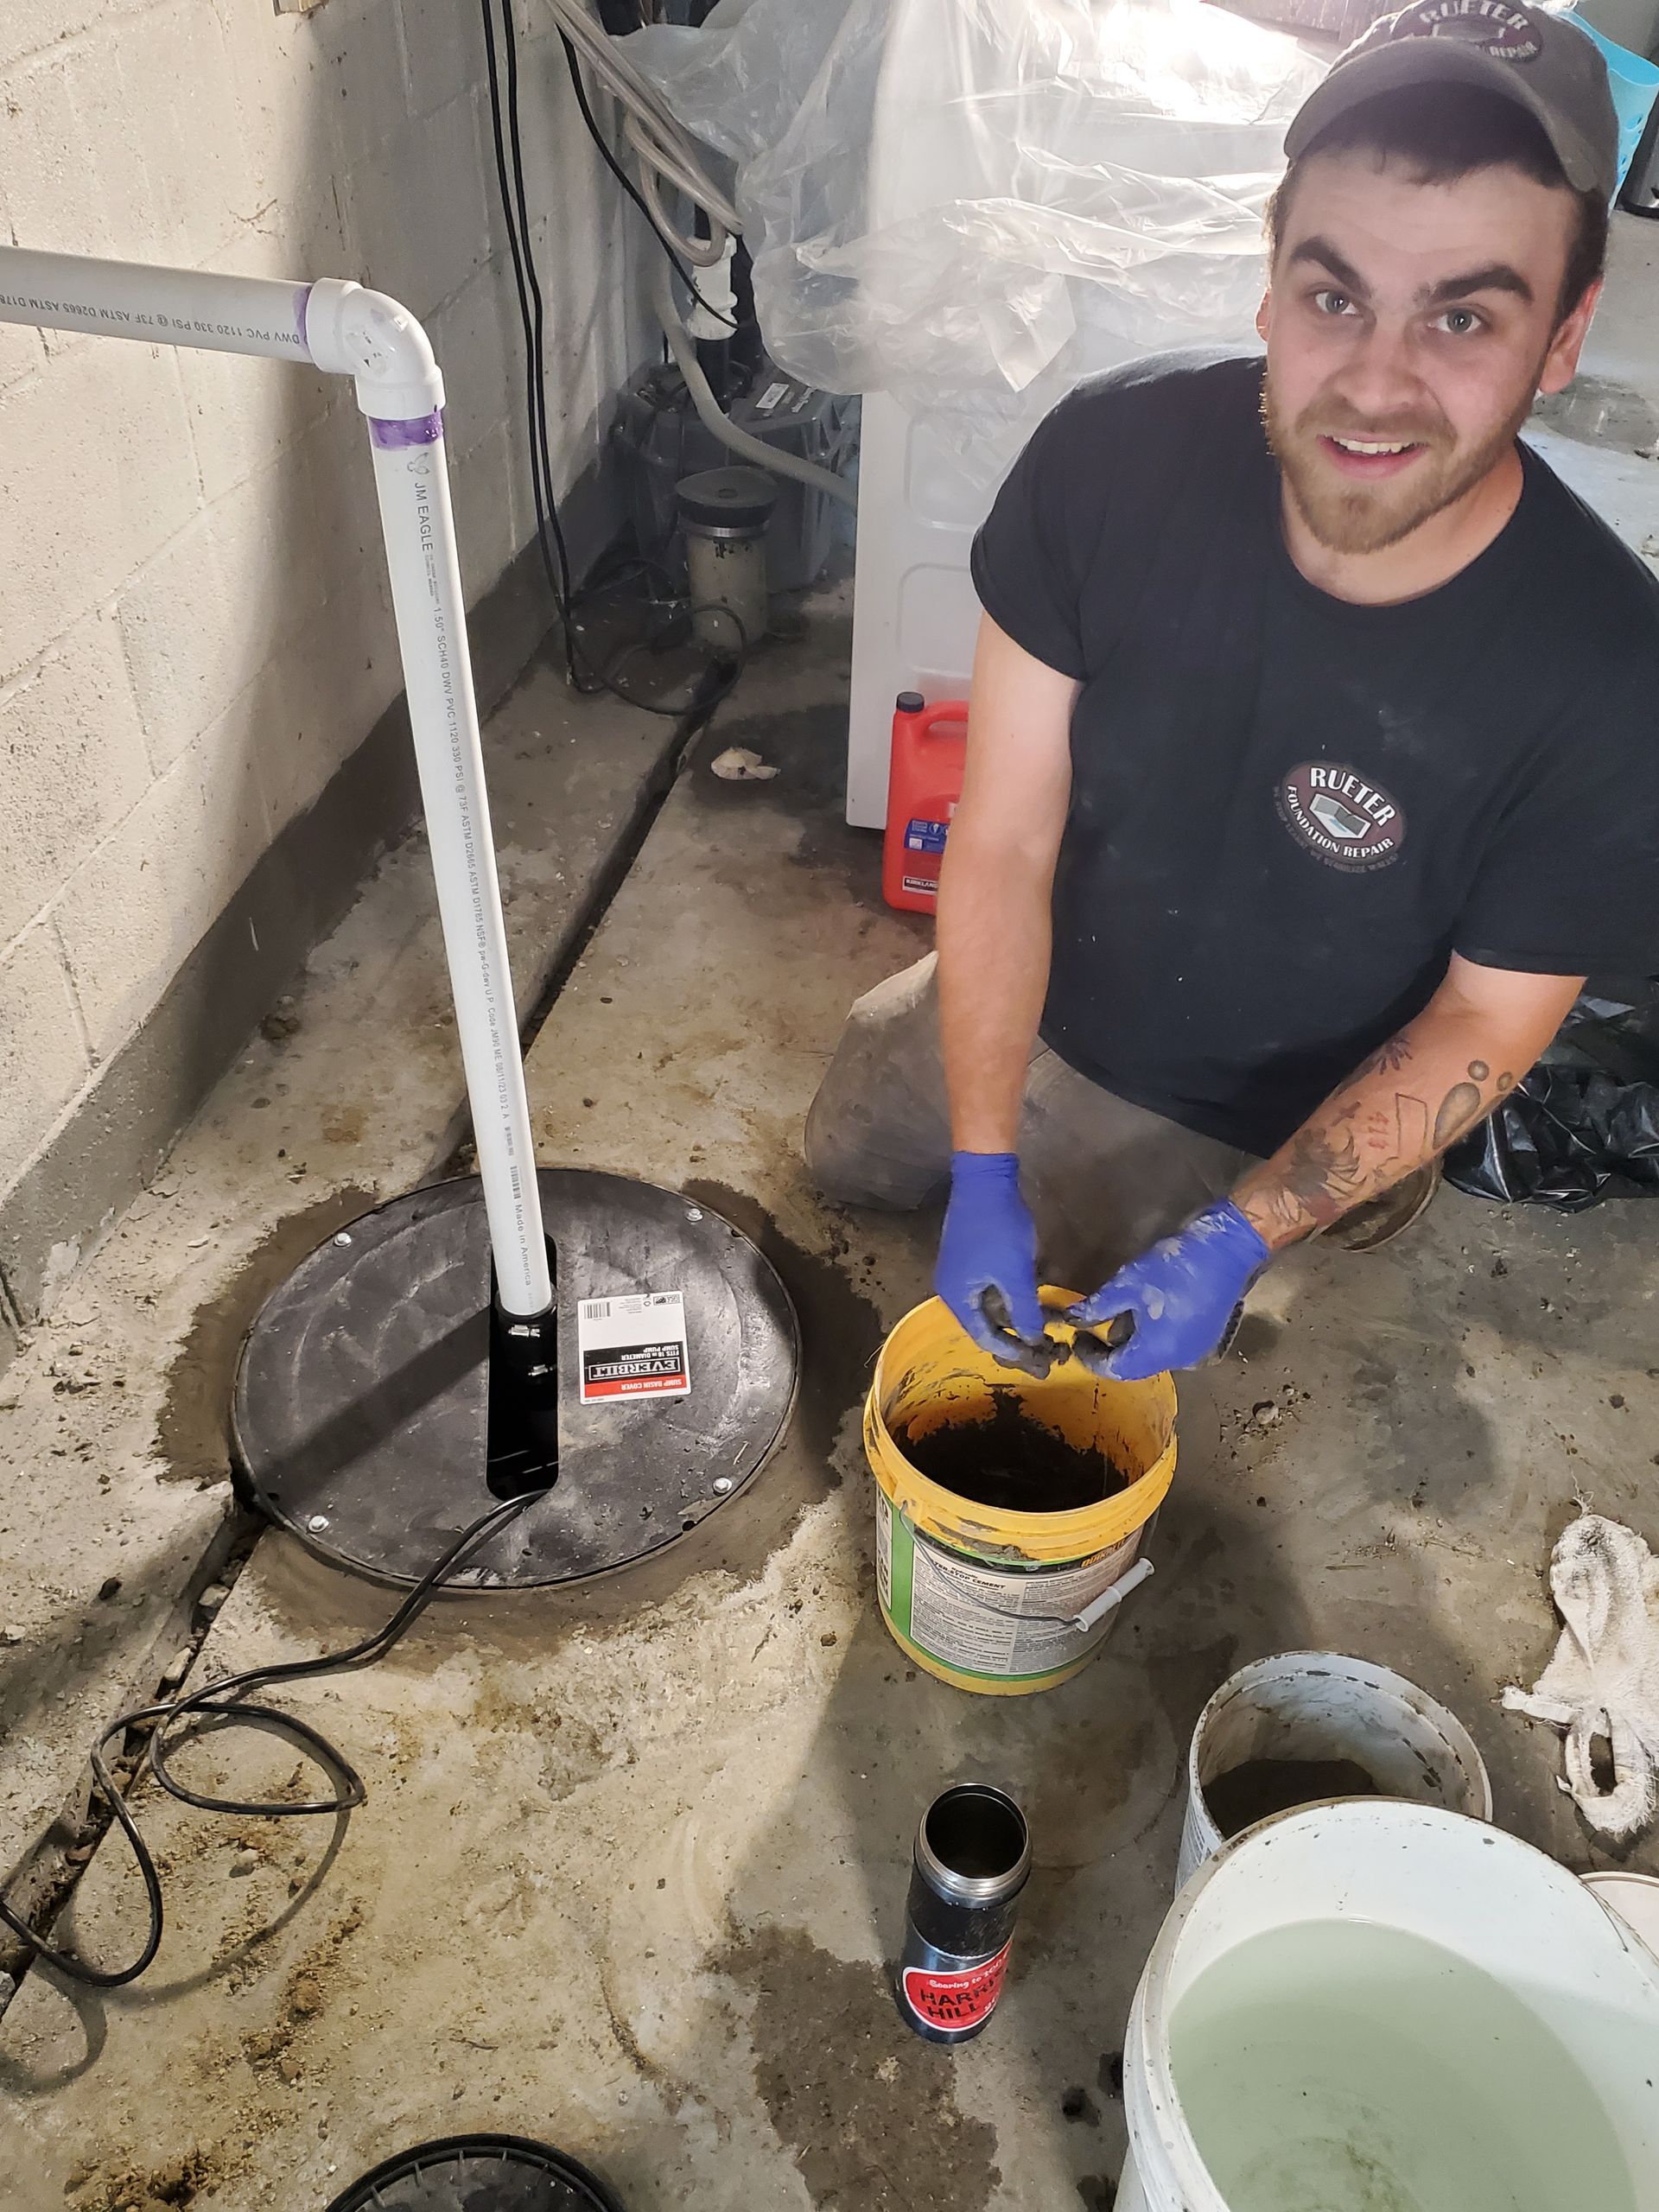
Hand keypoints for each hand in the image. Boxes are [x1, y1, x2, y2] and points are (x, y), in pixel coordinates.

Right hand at [934, 1152, 1048, 1373]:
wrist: (985, 1179)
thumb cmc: (998, 1229)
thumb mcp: (1016, 1274)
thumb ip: (1024, 1312)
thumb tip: (1033, 1341)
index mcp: (956, 1297)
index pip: (984, 1337)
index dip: (1012, 1352)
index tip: (1039, 1362)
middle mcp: (953, 1289)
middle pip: (985, 1324)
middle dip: (1015, 1337)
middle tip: (1044, 1350)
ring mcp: (961, 1272)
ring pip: (990, 1306)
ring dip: (1016, 1316)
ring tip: (1044, 1327)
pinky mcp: (972, 1258)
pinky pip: (991, 1289)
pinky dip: (1011, 1298)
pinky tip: (1033, 1299)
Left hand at [1065, 1199, 1269, 1380]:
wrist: (1226, 1252)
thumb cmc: (1174, 1268)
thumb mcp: (1128, 1285)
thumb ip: (1098, 1307)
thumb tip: (1074, 1319)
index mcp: (1157, 1352)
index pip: (1115, 1369)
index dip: (1091, 1357)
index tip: (1076, 1340)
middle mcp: (1178, 1361)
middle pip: (1135, 1366)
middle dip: (1111, 1349)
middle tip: (1091, 1329)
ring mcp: (1196, 1352)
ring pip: (1153, 1356)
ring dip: (1132, 1342)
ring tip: (1116, 1317)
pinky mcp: (1205, 1340)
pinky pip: (1170, 1347)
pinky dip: (1152, 1338)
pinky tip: (1144, 1315)